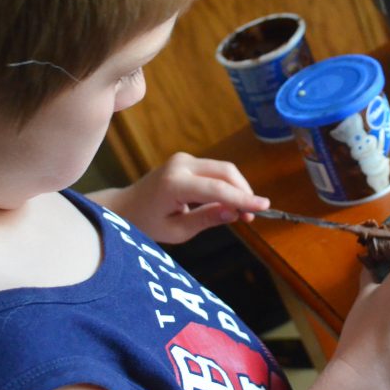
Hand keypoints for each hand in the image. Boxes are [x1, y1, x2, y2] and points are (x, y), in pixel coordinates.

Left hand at [89, 152, 269, 243]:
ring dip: (237, 188)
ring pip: (223, 169)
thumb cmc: (147, 224)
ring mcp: (183, 159)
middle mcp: (180, 165)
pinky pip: (214, 169)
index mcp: (174, 185)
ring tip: (243, 213)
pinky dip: (226, 184)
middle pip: (225, 172)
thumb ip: (206, 219)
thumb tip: (235, 212)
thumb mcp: (177, 231)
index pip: (217, 189)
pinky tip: (230, 202)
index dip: (243, 198)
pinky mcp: (186, 160)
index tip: (265, 206)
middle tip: (252, 215)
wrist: (125, 207)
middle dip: (244, 191)